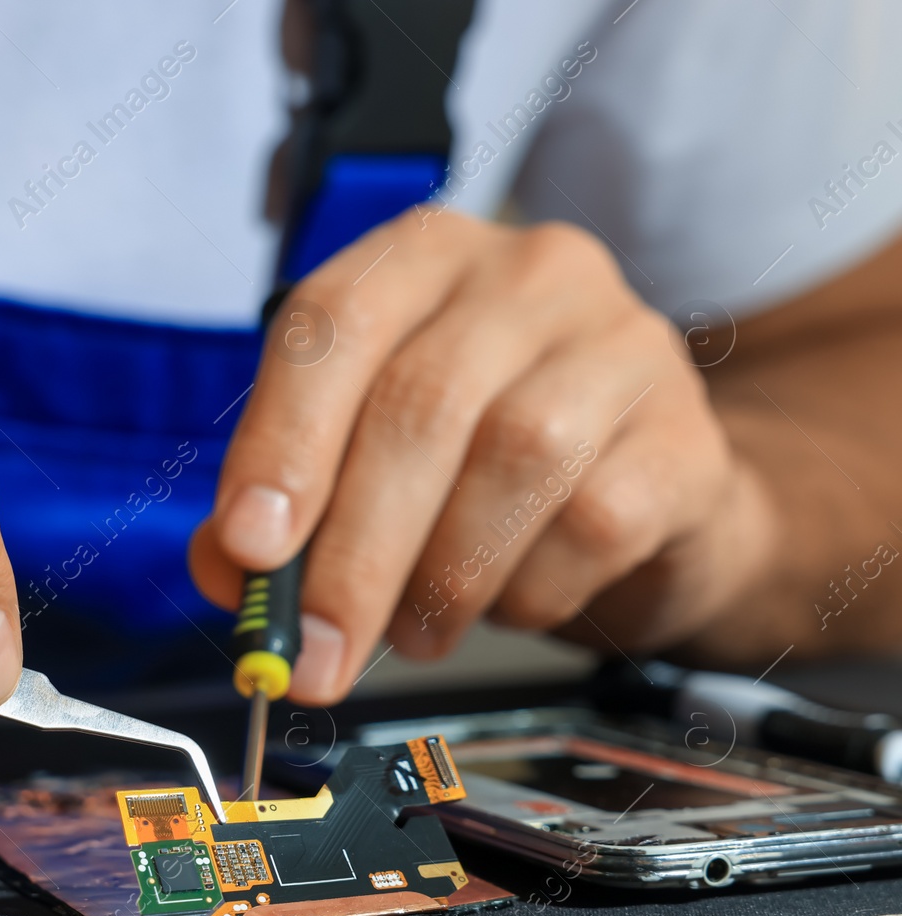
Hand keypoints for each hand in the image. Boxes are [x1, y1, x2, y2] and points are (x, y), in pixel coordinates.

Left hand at [191, 209, 776, 703]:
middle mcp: (526, 274)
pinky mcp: (687, 433)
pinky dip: (529, 591)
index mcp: (419, 260)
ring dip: (442, 578)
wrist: (644, 489)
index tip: (250, 549)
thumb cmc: (476, 464)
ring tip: (413, 630)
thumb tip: (230, 576)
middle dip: (352, 554)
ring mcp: (621, 342)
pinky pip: (597, 522)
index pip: (332, 325)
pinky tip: (507, 604)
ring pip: (515, 459)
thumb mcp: (361, 461)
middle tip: (314, 654)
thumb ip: (281, 508)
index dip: (282, 442)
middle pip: (420, 405)